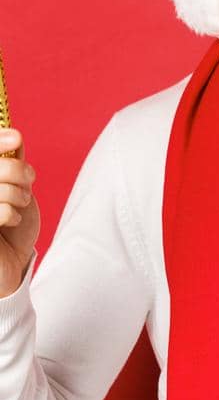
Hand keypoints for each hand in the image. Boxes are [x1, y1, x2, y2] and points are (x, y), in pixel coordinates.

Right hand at [0, 129, 40, 298]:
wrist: (9, 263)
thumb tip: (13, 136)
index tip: (16, 138)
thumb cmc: (9, 225)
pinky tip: (9, 221)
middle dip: (18, 172)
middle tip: (28, 181)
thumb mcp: (13, 189)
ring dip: (18, 195)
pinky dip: (11, 214)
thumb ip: (9, 163)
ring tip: (17, 205)